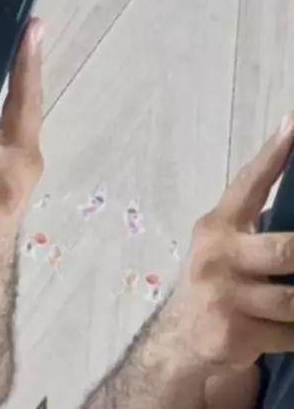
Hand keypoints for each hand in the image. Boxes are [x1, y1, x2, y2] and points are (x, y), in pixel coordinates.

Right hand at [161, 114, 293, 372]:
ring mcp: (224, 297)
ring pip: (293, 300)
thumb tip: (290, 186)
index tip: (293, 123)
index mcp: (218, 225)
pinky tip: (288, 329)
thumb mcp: (226, 244)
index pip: (249, 183)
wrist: (182, 340)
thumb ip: (252, 221)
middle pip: (284, 252)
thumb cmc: (217, 281)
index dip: (273, 155)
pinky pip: (290, 334)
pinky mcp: (234, 335)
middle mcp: (217, 255)